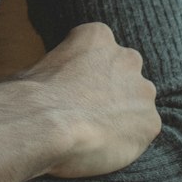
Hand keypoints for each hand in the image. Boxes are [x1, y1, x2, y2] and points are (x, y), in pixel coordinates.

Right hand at [12, 22, 160, 179]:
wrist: (43, 123)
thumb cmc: (31, 95)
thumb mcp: (40, 65)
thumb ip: (61, 68)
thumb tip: (51, 82)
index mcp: (97, 35)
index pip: (101, 49)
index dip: (87, 73)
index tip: (74, 89)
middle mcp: (126, 56)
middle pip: (126, 73)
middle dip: (112, 90)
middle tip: (88, 112)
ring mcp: (141, 89)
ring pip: (138, 103)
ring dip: (124, 115)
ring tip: (96, 134)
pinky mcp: (150, 121)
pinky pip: (143, 132)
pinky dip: (129, 140)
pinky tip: (104, 146)